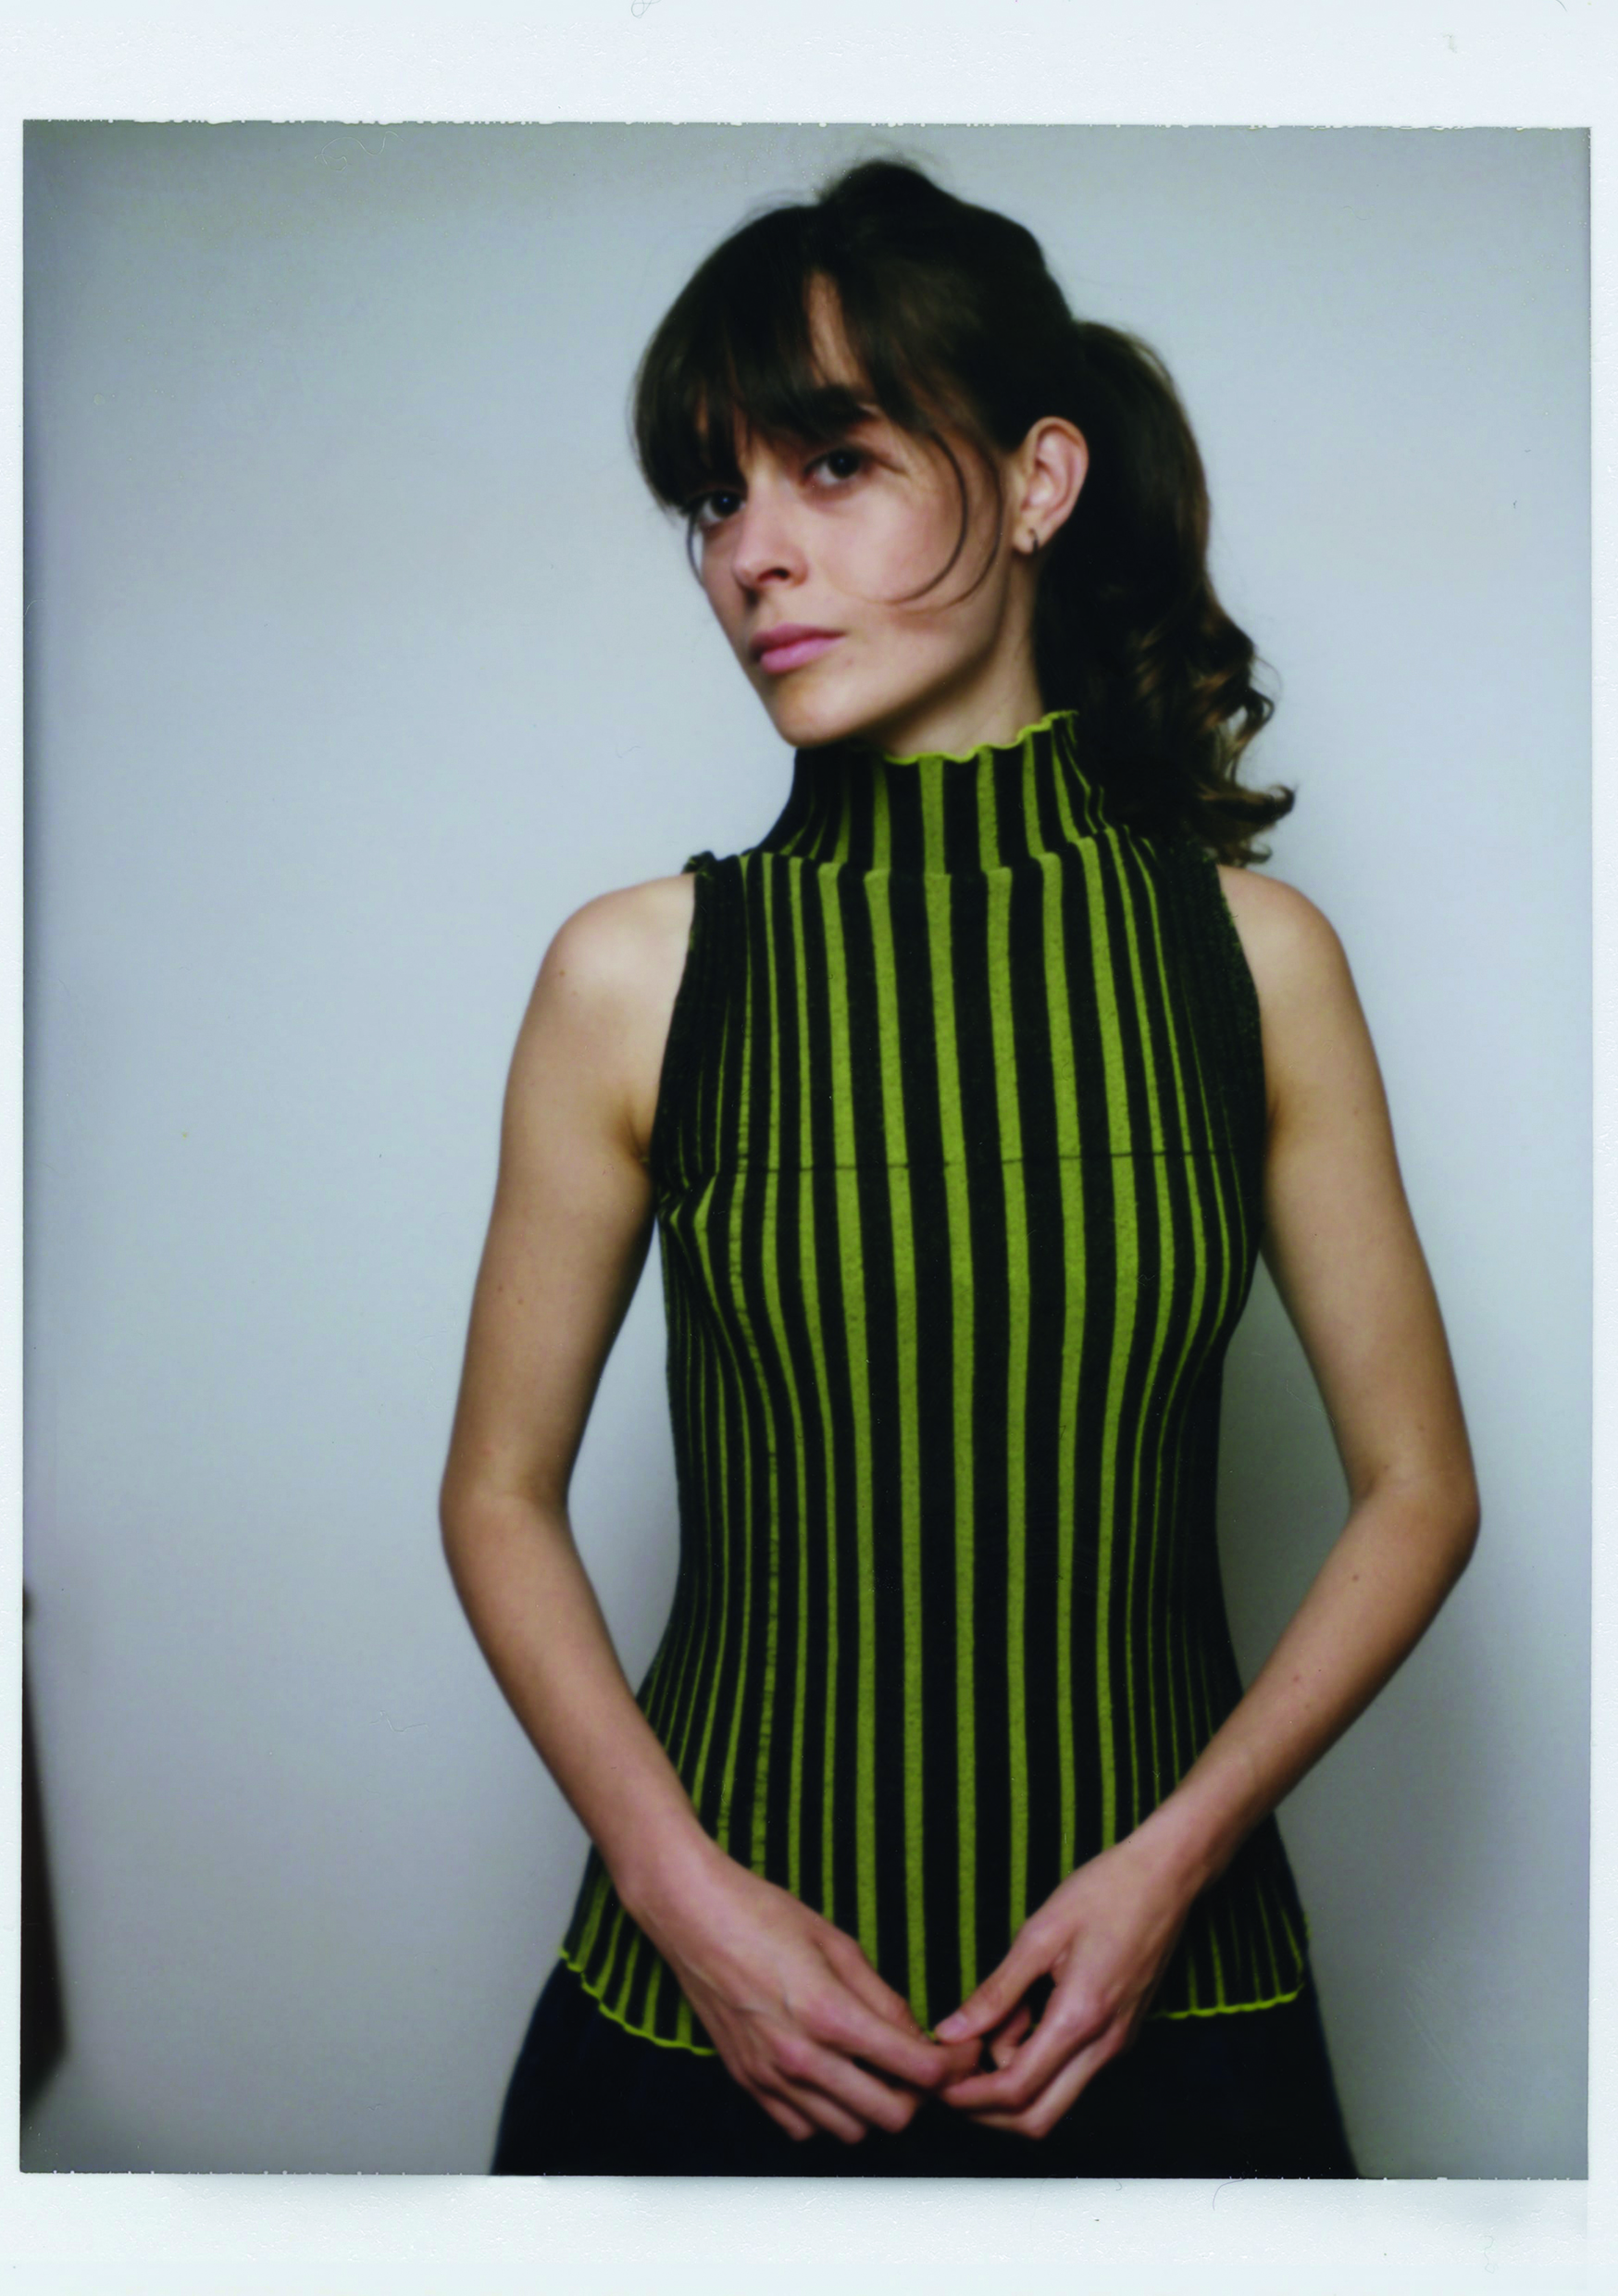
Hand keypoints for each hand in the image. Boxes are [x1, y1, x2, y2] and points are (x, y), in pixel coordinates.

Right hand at [632, 1843, 982, 2144]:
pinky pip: (803, 2129)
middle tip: (920, 2065)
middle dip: (917, 2094)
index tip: (958, 2055)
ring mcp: (770, 2076)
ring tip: (875, 2070)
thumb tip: (916, 2036)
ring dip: (872, 2107)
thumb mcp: (836, 1942)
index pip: (916, 2070)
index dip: (951, 2067)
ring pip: (849, 2131)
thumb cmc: (761, 1914)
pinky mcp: (747, 2082)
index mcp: (830, 2014)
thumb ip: (881, 1996)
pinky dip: (827, 2115)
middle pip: (890, 2116)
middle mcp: (801, 2057)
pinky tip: (831, 2078)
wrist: (691, 1915)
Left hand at [931, 1833, 1194, 2139]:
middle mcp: (1104, 2045)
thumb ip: (996, 1991)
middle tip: (951, 2076)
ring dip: (1011, 2083)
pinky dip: (1036, 2062)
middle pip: (1037, 2118)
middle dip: (987, 2110)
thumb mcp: (1040, 1934)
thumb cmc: (1106, 1892)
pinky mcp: (1120, 2035)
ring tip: (987, 2027)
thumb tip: (951, 2032)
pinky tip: (1019, 2017)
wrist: (1168, 1876)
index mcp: (1080, 2018)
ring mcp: (1116, 2044)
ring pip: (1055, 2100)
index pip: (1017, 2089)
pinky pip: (1071, 2072)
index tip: (937, 2081)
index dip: (970, 2096)